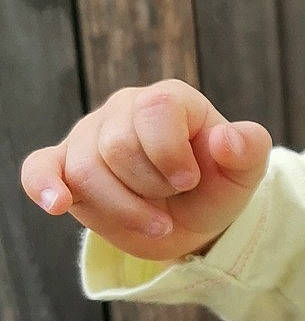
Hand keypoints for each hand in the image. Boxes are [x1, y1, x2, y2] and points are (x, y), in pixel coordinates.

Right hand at [20, 80, 271, 263]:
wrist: (191, 220)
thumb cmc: (215, 187)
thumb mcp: (244, 172)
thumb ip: (248, 149)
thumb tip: (228, 139)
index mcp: (169, 99)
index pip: (156, 110)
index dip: (171, 154)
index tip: (189, 179)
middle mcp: (123, 109)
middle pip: (117, 147)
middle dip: (150, 187)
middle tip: (173, 196)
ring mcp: (89, 136)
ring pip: (83, 170)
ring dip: (122, 208)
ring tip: (155, 221)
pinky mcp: (64, 167)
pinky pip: (39, 169)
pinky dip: (43, 186)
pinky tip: (57, 203)